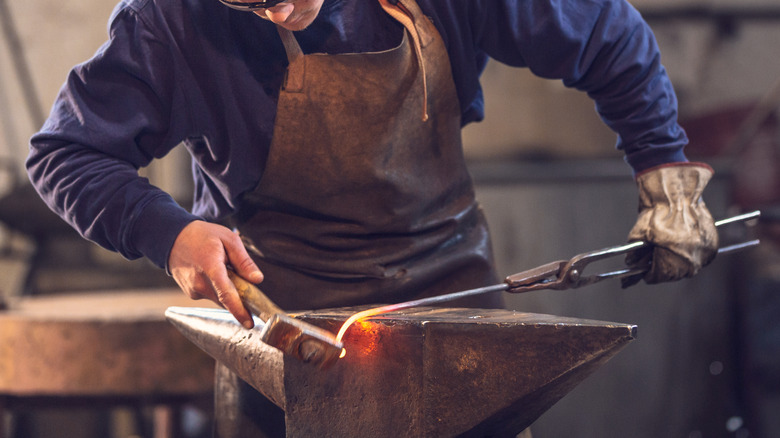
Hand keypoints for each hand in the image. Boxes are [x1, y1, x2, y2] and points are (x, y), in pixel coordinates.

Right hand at [168, 220, 263, 327]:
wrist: (173, 238)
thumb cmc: (203, 236)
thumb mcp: (228, 239)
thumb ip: (244, 261)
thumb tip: (257, 280)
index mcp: (210, 266)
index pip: (226, 294)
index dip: (239, 310)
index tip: (249, 323)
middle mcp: (200, 282)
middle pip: (226, 300)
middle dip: (240, 298)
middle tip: (246, 284)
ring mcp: (193, 290)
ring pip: (220, 299)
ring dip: (228, 291)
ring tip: (224, 270)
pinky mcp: (191, 293)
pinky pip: (212, 296)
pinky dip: (218, 289)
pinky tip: (213, 274)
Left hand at [622, 163, 718, 286]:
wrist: (677, 193)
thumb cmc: (657, 214)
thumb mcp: (638, 236)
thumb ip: (634, 255)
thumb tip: (630, 265)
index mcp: (673, 264)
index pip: (657, 277)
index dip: (646, 272)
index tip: (643, 270)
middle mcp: (692, 263)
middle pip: (674, 273)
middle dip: (662, 266)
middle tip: (654, 257)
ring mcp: (705, 253)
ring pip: (688, 264)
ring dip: (676, 260)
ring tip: (667, 247)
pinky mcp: (713, 243)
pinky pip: (700, 254)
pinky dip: (690, 251)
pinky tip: (680, 242)